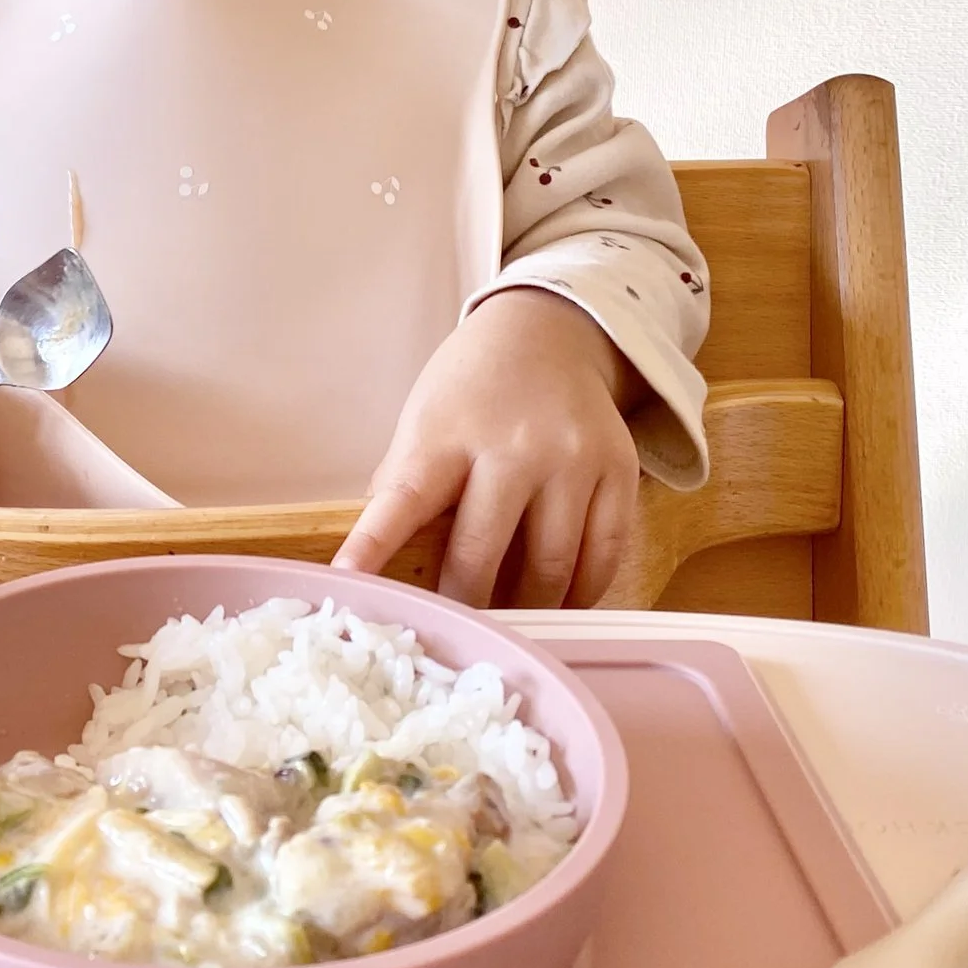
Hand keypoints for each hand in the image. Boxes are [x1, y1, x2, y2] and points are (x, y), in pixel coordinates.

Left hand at [333, 288, 638, 607]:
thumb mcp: (422, 419)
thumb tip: (375, 562)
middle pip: (482, 553)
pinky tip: (559, 604)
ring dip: (524, 610)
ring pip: (550, 568)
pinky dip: (579, 594)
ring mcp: (572, 460)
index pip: (402, 500)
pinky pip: (602, 557)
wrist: (547, 331)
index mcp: (448, 434)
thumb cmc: (470, 387)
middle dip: (462, 605)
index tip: (347, 585)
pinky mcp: (619, 471)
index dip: (372, 547)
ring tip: (509, 630)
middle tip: (452, 637)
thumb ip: (406, 485)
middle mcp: (514, 447)